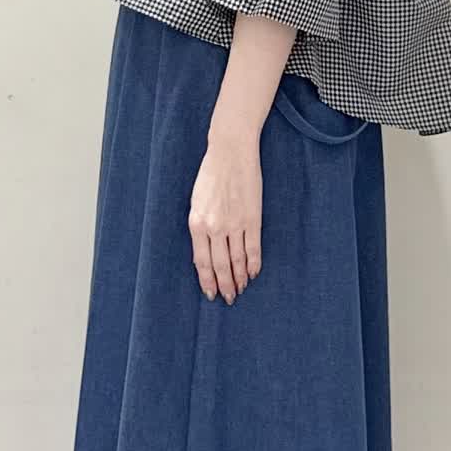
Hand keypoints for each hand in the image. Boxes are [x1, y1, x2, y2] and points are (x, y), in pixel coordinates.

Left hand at [188, 131, 262, 302]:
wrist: (231, 152)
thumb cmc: (211, 174)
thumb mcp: (196, 201)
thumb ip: (200, 226)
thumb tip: (205, 251)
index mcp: (196, 223)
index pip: (201, 262)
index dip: (207, 280)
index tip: (211, 293)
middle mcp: (214, 227)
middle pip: (220, 266)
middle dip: (225, 285)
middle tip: (229, 298)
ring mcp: (235, 224)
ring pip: (237, 260)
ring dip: (240, 278)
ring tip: (242, 289)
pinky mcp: (252, 218)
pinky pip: (253, 248)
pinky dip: (254, 263)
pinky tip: (254, 273)